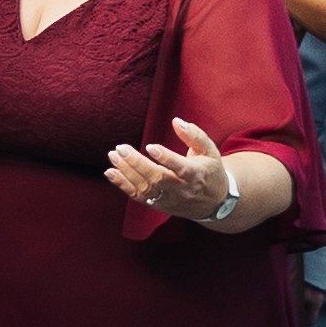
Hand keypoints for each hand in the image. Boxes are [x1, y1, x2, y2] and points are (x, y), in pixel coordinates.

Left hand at [106, 108, 250, 229]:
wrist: (215, 203)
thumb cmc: (210, 170)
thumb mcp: (209, 150)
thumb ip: (194, 135)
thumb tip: (176, 121)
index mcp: (196, 175)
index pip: (180, 168)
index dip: (166, 158)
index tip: (150, 146)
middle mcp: (182, 190)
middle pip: (158, 179)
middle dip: (137, 164)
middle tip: (121, 148)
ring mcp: (169, 199)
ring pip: (145, 189)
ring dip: (126, 173)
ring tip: (114, 156)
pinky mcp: (159, 205)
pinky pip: (138, 197)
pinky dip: (123, 185)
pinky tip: (110, 173)